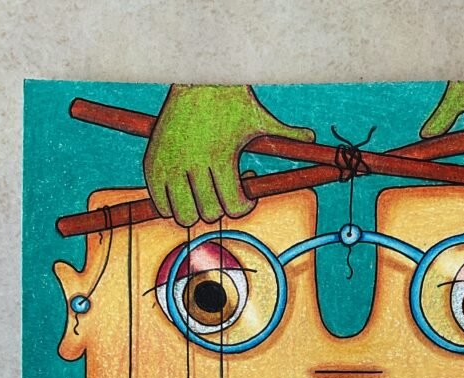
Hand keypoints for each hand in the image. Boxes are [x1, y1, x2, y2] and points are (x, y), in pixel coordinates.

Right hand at [144, 84, 314, 225]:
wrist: (197, 77)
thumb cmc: (232, 100)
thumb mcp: (259, 118)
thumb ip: (285, 133)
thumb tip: (311, 135)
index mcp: (221, 156)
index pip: (233, 206)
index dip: (244, 207)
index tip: (246, 197)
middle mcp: (193, 162)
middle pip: (209, 213)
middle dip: (220, 207)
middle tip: (223, 192)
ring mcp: (170, 164)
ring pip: (183, 215)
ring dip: (195, 211)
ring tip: (202, 197)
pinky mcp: (152, 164)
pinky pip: (159, 204)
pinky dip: (170, 206)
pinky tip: (182, 194)